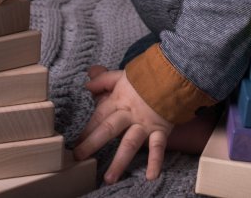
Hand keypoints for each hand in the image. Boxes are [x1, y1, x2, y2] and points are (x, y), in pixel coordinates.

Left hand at [73, 68, 172, 183]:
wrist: (174, 71)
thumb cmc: (147, 75)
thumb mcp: (123, 74)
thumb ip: (104, 79)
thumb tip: (87, 81)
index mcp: (119, 100)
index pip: (99, 116)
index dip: (87, 129)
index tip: (75, 143)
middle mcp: (130, 114)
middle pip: (108, 128)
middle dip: (92, 143)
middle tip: (78, 157)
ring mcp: (145, 123)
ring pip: (130, 143)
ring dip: (119, 161)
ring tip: (109, 178)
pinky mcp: (160, 129)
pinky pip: (158, 147)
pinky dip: (155, 161)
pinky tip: (151, 176)